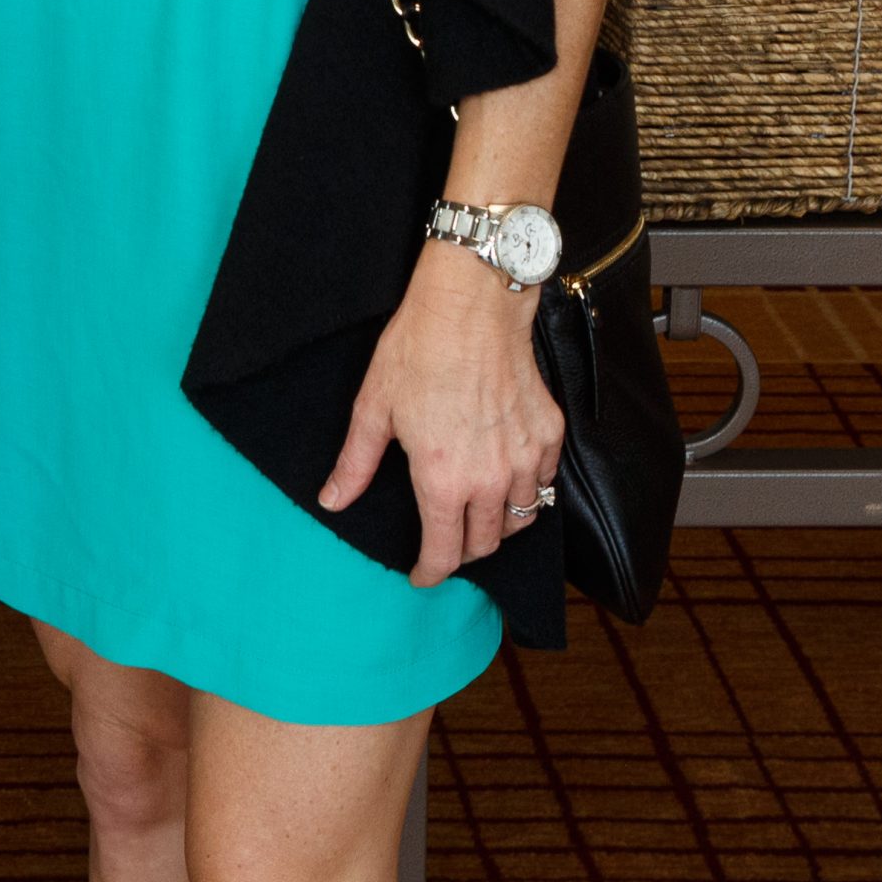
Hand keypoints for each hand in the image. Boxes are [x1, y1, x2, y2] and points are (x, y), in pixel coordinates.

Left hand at [318, 241, 563, 585]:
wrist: (471, 305)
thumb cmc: (418, 350)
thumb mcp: (374, 407)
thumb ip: (356, 463)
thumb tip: (332, 501)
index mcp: (443, 479)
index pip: (444, 552)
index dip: (430, 572)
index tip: (422, 576)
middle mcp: (491, 479)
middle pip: (485, 543)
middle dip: (462, 551)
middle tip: (445, 541)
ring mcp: (526, 458)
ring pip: (521, 519)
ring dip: (498, 525)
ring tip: (477, 513)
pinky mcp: (549, 434)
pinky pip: (544, 482)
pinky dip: (527, 489)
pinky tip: (508, 475)